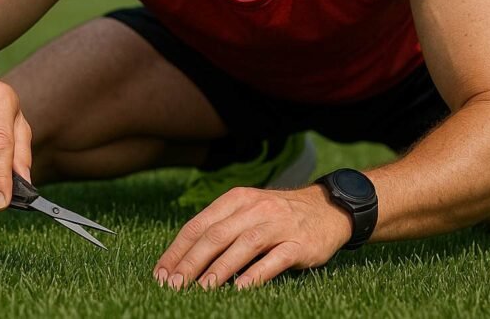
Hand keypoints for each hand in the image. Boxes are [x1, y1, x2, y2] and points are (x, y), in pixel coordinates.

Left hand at [153, 185, 352, 289]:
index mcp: (237, 199)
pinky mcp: (299, 243)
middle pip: (215, 236)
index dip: (177, 250)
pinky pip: (274, 260)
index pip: (198, 225)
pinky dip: (255, 274)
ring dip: (218, 270)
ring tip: (200, 289)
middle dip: (190, 263)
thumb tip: (184, 258)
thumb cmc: (279, 216)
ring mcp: (278, 225)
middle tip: (174, 285)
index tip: (161, 273)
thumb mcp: (248, 210)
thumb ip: (221, 227)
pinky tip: (239, 289)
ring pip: (241, 246)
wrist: (328, 209)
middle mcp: (255, 208)